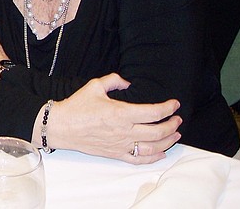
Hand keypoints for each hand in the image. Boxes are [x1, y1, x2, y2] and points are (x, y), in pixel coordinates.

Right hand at [45, 73, 181, 164]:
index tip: (174, 104)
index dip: (168, 108)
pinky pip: (139, 159)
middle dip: (172, 125)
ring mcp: (121, 145)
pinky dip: (154, 157)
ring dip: (168, 141)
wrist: (61, 126)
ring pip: (153, 148)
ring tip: (175, 135)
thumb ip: (114, 80)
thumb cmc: (77, 106)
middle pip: (158, 132)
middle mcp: (124, 131)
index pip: (153, 112)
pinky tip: (161, 152)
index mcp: (121, 113)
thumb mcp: (94, 86)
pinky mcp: (116, 154)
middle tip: (178, 119)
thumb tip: (128, 83)